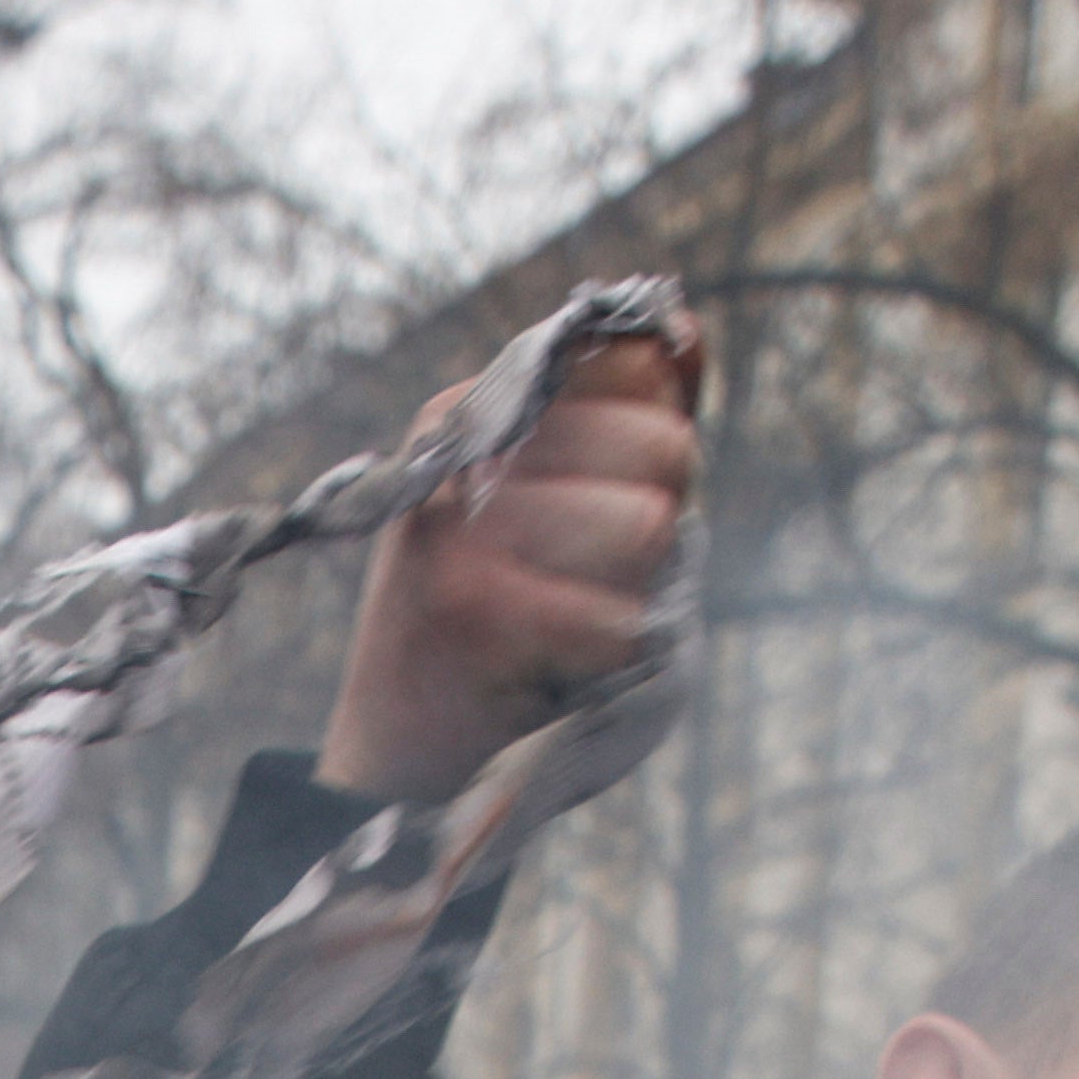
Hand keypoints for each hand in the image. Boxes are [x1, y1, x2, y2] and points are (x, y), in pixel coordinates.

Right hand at [323, 321, 699, 808]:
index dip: (656, 437)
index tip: (609, 491)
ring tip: (567, 615)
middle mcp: (461, 451)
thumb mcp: (532, 495)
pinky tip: (553, 668)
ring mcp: (463, 528)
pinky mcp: (479, 613)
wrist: (394, 750)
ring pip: (649, 526)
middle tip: (588, 572)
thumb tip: (684, 328)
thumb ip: (616, 411)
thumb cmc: (484, 618)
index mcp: (472, 408)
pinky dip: (609, 659)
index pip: (639, 368)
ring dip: (632, 590)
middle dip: (657, 518)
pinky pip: (626, 622)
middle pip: (665, 446)